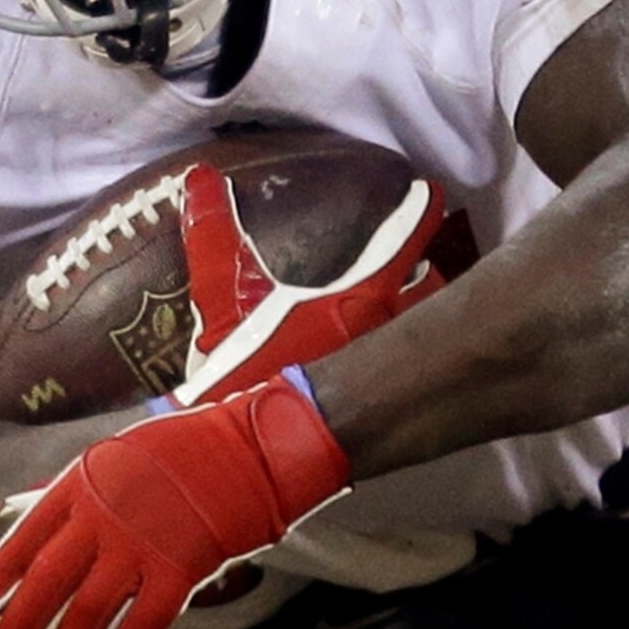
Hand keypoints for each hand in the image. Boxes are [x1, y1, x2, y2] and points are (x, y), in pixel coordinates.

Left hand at [0, 376, 351, 628]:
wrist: (251, 446)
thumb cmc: (187, 451)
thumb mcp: (119, 457)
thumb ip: (83, 495)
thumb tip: (40, 524)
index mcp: (82, 484)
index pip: (25, 538)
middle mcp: (103, 516)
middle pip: (47, 582)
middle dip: (19, 628)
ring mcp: (141, 543)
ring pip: (88, 611)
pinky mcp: (181, 568)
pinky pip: (142, 624)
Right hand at [172, 161, 448, 404]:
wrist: (250, 452)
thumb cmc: (242, 374)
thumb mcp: (220, 305)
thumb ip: (213, 239)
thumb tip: (198, 176)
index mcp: (358, 300)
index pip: (398, 244)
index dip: (417, 214)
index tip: (430, 194)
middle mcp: (384, 331)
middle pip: (429, 289)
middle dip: (429, 272)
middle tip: (427, 260)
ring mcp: (387, 370)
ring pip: (424, 327)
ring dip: (426, 311)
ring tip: (421, 302)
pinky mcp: (380, 405)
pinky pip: (407, 365)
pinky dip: (409, 352)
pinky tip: (395, 362)